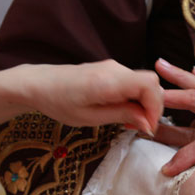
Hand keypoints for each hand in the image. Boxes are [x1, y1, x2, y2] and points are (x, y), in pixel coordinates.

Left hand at [18, 60, 162, 134]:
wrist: (38, 84)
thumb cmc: (58, 102)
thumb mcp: (90, 117)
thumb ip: (122, 116)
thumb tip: (148, 123)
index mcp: (108, 81)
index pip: (150, 86)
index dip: (155, 108)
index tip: (147, 127)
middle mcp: (114, 69)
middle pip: (151, 84)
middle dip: (152, 108)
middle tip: (140, 127)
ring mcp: (113, 67)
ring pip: (144, 84)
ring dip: (143, 105)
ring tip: (129, 122)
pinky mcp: (110, 70)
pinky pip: (133, 83)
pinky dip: (135, 99)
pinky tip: (122, 111)